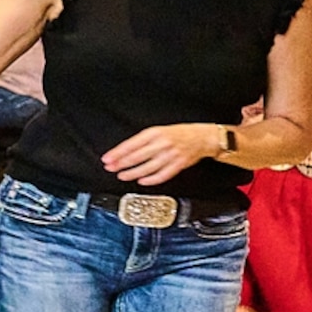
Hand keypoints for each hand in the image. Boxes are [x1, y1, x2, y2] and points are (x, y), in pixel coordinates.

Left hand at [100, 122, 220, 186]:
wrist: (204, 137)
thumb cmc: (179, 133)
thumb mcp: (159, 131)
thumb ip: (143, 141)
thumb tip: (123, 151)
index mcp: (155, 133)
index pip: (131, 144)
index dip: (117, 153)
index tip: (107, 159)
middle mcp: (162, 144)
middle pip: (137, 156)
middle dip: (121, 164)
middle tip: (110, 168)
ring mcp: (171, 155)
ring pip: (148, 167)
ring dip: (133, 173)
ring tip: (123, 176)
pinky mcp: (179, 165)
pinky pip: (163, 174)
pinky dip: (151, 179)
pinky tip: (142, 181)